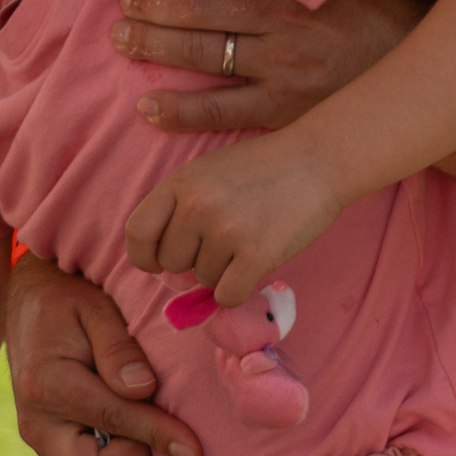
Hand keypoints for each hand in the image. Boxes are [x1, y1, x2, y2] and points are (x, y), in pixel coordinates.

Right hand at [5, 251, 197, 455]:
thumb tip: (143, 389)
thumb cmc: (68, 299)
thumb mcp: (95, 308)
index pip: (113, 423)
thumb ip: (117, 348)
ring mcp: (44, 446)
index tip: (195, 449)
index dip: (160, 437)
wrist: (29, 305)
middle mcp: (39, 426)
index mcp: (48, 384)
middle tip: (165, 455)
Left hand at [118, 0, 421, 135]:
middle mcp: (287, 22)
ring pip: (206, 53)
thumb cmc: (393, 16)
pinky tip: (148, 106)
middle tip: (122, 2)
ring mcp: (285, 69)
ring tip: (121, 38)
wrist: (430, 75)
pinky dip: (182, 109)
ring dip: (156, 45)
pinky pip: (222, 112)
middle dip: (156, 4)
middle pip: (205, 9)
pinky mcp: (287, 110)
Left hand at [125, 135, 347, 308]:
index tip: (156, 263)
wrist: (318, 160)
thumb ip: (180, 208)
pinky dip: (237, 290)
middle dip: (192, 261)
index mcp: (180, 182)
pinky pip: (227, 296)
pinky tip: (252, 268)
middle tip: (223, 243)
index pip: (137, 232)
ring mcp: (226, 231)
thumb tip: (163, 268)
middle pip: (172, 263)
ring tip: (248, 239)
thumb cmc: (261, 168)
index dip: (144, 256)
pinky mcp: (256, 255)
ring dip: (222, 271)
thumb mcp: (208, 172)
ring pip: (203, 280)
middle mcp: (197, 206)